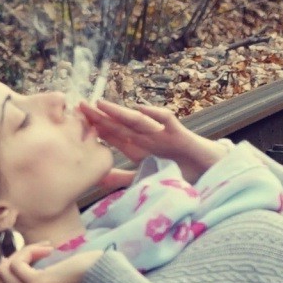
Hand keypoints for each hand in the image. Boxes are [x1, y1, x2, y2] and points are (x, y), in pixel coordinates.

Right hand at [0, 237, 105, 282]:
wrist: (104, 278)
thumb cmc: (78, 277)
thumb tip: (1, 264)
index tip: (12, 265)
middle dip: (11, 260)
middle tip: (33, 253)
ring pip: (4, 270)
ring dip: (21, 253)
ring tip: (42, 250)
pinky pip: (16, 264)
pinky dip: (28, 251)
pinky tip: (47, 250)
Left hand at [84, 96, 221, 174]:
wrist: (210, 174)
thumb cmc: (181, 174)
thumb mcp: (146, 178)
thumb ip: (122, 177)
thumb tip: (96, 177)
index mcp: (138, 148)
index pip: (112, 135)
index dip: (94, 128)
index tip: (72, 122)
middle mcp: (147, 138)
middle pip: (119, 124)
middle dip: (99, 115)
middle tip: (78, 106)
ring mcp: (163, 134)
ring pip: (138, 120)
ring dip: (119, 112)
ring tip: (101, 105)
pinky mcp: (181, 134)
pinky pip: (166, 120)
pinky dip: (153, 114)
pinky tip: (140, 109)